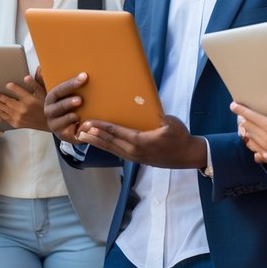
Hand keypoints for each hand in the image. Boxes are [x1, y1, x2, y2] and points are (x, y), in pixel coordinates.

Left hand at [0, 71, 47, 130]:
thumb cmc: (45, 107)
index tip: (7, 84)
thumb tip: (34, 71)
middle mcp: (23, 108)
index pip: (18, 90)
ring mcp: (18, 117)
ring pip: (2, 108)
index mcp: (30, 99)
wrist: (48, 123)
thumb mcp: (43, 93)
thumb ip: (35, 82)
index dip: (11, 87)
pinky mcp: (16, 123)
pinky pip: (4, 117)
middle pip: (5, 100)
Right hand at [43, 73, 88, 143]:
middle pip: (58, 106)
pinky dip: (78, 130)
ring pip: (62, 121)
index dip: (71, 84)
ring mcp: (55, 125)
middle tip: (80, 100)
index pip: (59, 90)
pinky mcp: (63, 136)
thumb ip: (52, 81)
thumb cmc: (66, 107)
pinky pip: (70, 133)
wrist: (66, 126)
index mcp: (51, 99)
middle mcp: (50, 112)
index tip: (84, 77)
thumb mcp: (61, 94)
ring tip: (78, 116)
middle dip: (68, 103)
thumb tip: (40, 67)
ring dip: (70, 117)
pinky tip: (86, 126)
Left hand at [76, 115, 204, 168]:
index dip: (101, 127)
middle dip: (93, 135)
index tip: (89, 122)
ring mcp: (134, 157)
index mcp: (141, 141)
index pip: (116, 133)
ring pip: (110, 149)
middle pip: (109, 142)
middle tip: (78, 128)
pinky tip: (98, 143)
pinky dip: (105, 147)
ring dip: (95, 142)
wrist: (187, 156)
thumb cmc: (180, 137)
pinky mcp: (136, 159)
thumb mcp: (172, 124)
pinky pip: (116, 152)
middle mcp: (134, 151)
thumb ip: (160, 117)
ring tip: (81, 136)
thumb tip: (151, 108)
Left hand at [230, 99, 266, 168]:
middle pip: (249, 128)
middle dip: (243, 120)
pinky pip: (258, 153)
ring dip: (247, 133)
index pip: (251, 117)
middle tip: (241, 114)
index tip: (233, 105)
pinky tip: (254, 142)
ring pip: (251, 141)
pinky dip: (254, 146)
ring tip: (246, 126)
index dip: (241, 110)